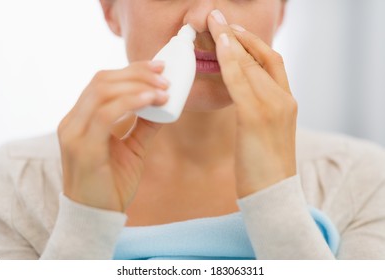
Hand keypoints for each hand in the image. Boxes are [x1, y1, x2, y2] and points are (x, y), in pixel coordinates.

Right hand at [58, 61, 168, 211]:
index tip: (158, 68)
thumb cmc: (112, 183)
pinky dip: (130, 102)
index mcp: (81, 119)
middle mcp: (72, 122)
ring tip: (163, 90)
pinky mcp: (82, 148)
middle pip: (102, 80)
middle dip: (137, 73)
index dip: (131, 70)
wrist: (97, 217)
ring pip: (102, 92)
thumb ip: (143, 125)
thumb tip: (163, 105)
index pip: (102, 82)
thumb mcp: (132, 149)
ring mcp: (74, 133)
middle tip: (164, 77)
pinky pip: (105, 114)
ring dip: (137, 86)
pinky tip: (151, 101)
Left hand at [208, 10, 297, 197]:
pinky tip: (219, 47)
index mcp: (287, 101)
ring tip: (214, 24)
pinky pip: (241, 82)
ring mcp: (273, 107)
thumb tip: (241, 94)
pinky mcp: (256, 118)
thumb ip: (258, 109)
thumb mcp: (265, 131)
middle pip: (261, 57)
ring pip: (251, 65)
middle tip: (218, 18)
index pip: (271, 62)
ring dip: (231, 42)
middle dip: (238, 35)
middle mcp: (284, 99)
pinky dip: (230, 62)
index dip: (253, 43)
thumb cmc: (264, 166)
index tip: (234, 31)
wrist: (273, 195)